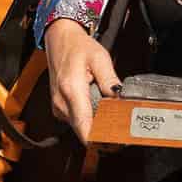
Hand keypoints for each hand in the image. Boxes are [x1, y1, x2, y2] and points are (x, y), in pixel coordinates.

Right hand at [45, 19, 118, 145]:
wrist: (59, 39)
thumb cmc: (78, 47)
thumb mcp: (100, 59)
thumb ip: (110, 81)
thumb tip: (120, 99)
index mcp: (72, 90)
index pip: (84, 126)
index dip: (100, 139)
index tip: (115, 143)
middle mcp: (61, 103)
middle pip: (84, 130)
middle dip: (103, 132)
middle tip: (122, 130)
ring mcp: (58, 107)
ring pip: (81, 126)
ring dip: (96, 124)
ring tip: (112, 116)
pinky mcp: (59, 108)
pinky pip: (76, 120)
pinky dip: (88, 118)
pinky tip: (98, 109)